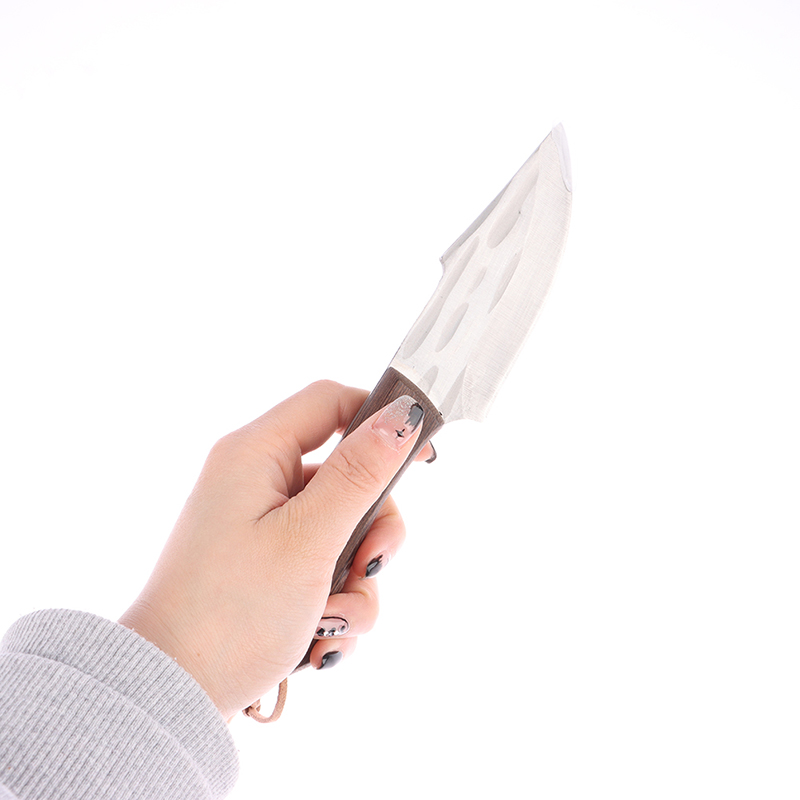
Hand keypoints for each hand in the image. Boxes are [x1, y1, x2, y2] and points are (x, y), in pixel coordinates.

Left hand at [118, 381, 428, 720]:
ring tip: (332, 624)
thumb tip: (401, 416)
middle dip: (372, 530)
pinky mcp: (267, 569)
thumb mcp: (309, 538)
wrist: (172, 697)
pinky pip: (324, 569)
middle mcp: (256, 484)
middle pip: (347, 477)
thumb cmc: (233, 611)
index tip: (423, 455)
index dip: (381, 418)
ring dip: (355, 582)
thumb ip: (359, 474)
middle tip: (370, 567)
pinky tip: (318, 642)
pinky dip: (334, 605)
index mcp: (255, 455)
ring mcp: (261, 529)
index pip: (331, 402)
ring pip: (343, 531)